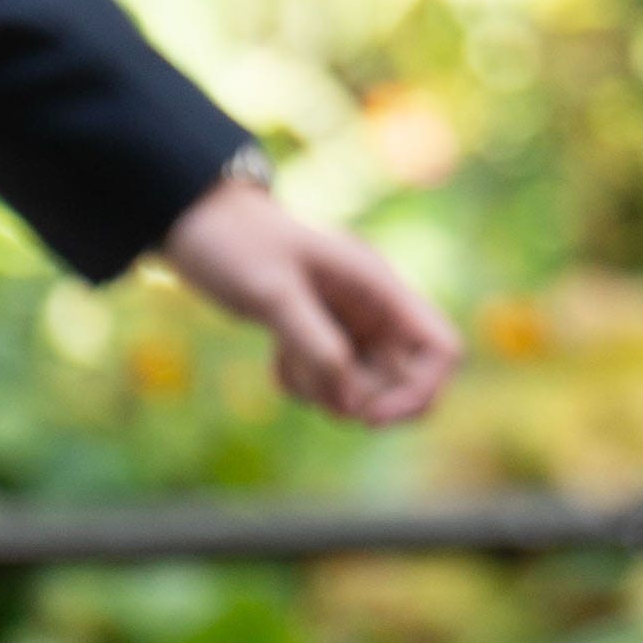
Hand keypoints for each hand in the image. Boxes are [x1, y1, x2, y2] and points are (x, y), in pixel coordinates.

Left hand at [159, 174, 461, 424]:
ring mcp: (350, 324)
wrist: (201, 225)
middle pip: (404, 379)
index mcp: (380, 288)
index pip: (441, 349)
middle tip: (316, 392)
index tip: (369, 417)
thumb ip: (314, 342)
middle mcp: (375, 309)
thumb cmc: (237, 246)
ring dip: (324, 390)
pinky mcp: (321, 335)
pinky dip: (303, 384)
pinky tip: (276, 356)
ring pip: (361, 386)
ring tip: (284, 356)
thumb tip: (351, 401)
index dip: (420, 392)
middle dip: (362, 399)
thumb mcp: (272, 293)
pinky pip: (328, 382)